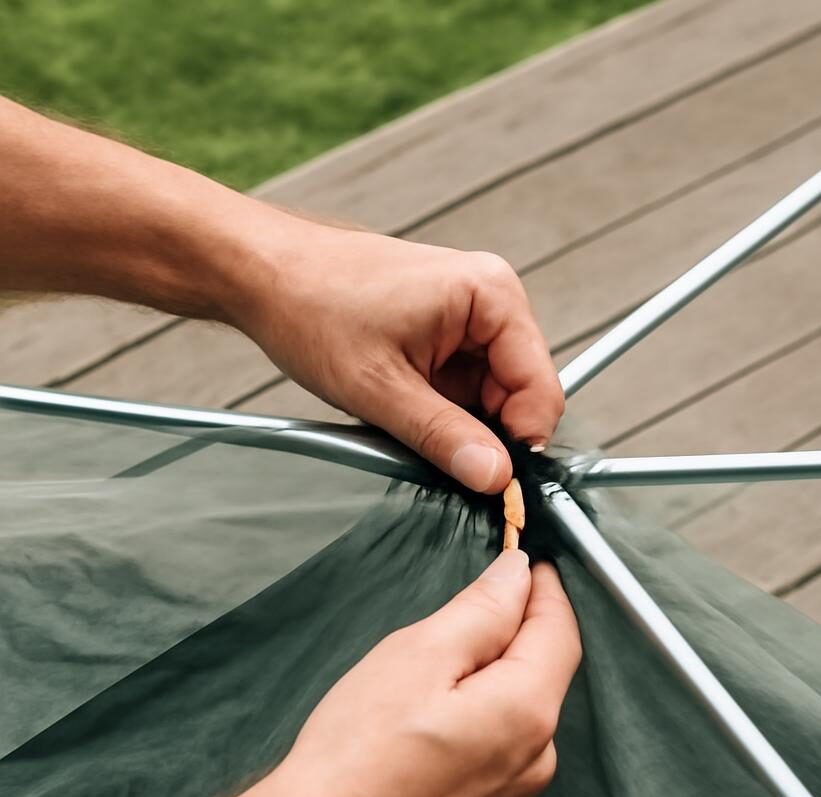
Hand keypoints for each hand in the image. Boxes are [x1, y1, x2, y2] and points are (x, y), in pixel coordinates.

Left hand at [231, 219, 564, 492]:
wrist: (264, 275)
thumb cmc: (313, 305)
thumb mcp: (380, 387)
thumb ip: (444, 436)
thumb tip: (496, 477)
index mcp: (491, 296)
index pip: (541, 388)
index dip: (521, 441)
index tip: (493, 481)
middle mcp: (490, 302)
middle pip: (520, 397)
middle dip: (486, 434)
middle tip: (438, 456)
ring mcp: (469, 321)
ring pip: (491, 400)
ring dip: (459, 425)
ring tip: (407, 421)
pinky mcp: (446, 337)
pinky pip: (464, 391)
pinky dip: (442, 413)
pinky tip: (405, 411)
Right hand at [249, 550, 579, 796]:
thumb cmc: (357, 752)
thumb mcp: (420, 654)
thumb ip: (483, 609)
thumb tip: (520, 575)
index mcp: (528, 713)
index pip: (559, 633)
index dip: (546, 592)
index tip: (533, 566)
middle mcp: (536, 762)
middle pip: (544, 674)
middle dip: (519, 633)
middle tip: (476, 605)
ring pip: (521, 716)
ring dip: (499, 680)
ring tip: (438, 670)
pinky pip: (501, 754)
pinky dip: (484, 723)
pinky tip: (433, 722)